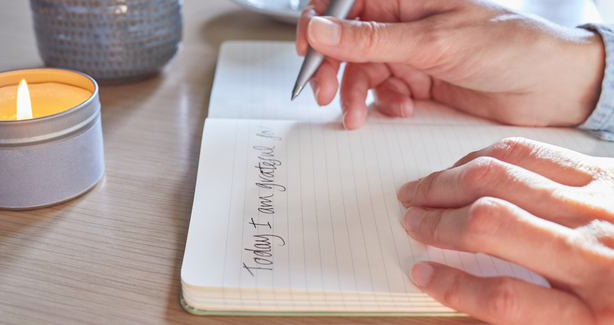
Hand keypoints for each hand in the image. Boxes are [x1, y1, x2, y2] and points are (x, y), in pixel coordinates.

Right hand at [296, 0, 604, 129]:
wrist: (549, 87)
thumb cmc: (509, 46)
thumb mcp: (432, 41)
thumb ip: (371, 39)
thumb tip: (319, 29)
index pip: (344, 4)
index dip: (318, 24)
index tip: (306, 52)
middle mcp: (404, 22)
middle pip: (346, 42)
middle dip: (332, 68)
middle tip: (324, 94)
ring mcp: (411, 52)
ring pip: (362, 70)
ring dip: (355, 94)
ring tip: (358, 115)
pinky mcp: (419, 80)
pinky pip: (383, 91)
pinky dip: (384, 103)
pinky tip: (401, 108)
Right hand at [397, 137, 613, 323]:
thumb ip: (538, 314)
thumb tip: (472, 290)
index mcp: (596, 311)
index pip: (504, 300)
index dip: (452, 287)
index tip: (421, 272)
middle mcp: (594, 252)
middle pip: (492, 225)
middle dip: (437, 221)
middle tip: (409, 219)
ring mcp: (600, 204)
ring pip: (504, 178)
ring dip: (450, 182)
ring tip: (421, 189)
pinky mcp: (606, 172)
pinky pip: (533, 153)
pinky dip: (488, 156)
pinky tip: (466, 165)